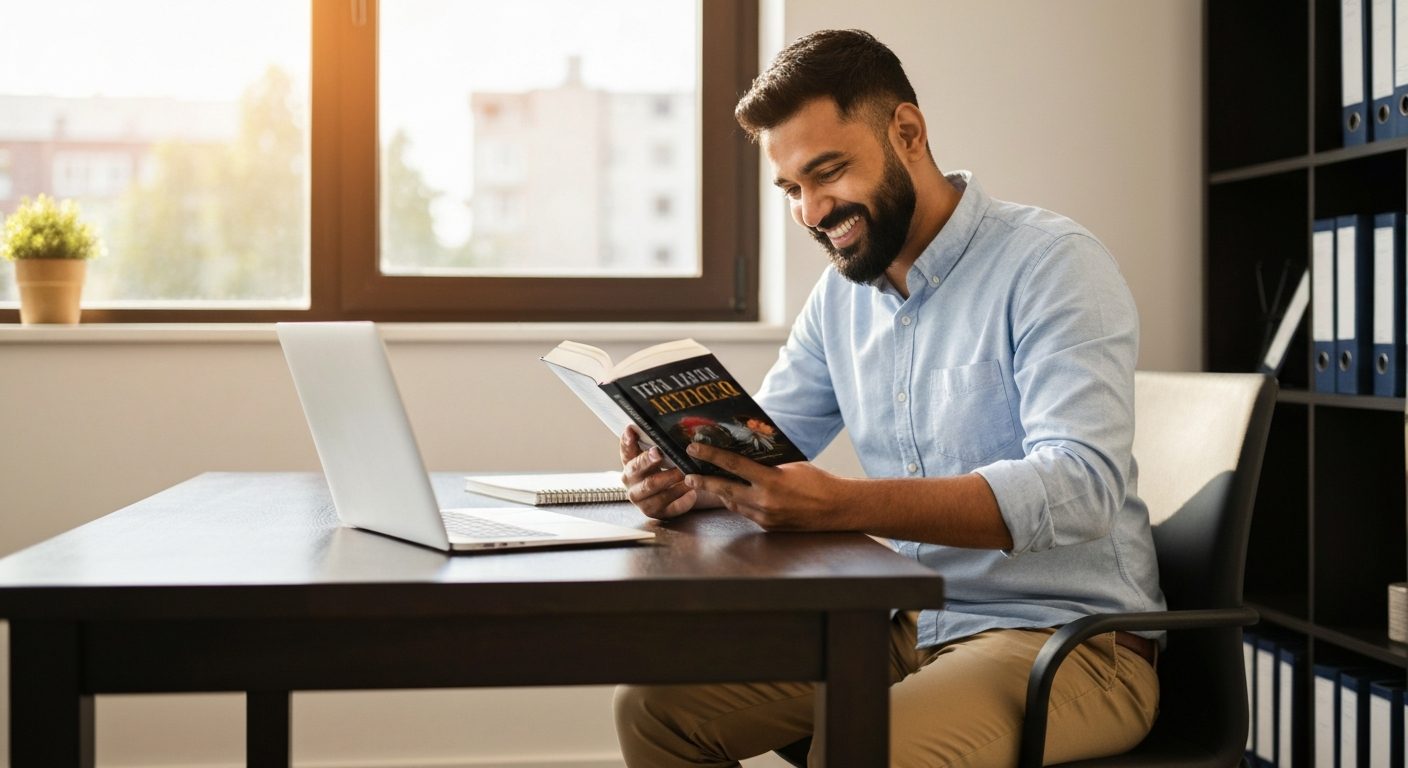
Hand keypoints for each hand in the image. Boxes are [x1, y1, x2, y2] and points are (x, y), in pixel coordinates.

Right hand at [619, 428, 719, 519]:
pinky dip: (682, 501)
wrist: (658, 496)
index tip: (633, 430)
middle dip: (653, 465)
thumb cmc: (655, 470)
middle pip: (641, 475)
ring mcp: (643, 502)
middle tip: (664, 455)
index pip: (626, 452)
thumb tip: (634, 425)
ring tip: (686, 475)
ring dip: (673, 484)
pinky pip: (671, 509)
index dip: (628, 442)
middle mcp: (632, 485)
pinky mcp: (656, 513)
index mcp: (629, 467)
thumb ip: (644, 441)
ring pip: (658, 494)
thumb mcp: (648, 455)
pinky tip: (692, 494)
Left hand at [682, 442, 855, 530]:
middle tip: (687, 475)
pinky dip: (738, 504)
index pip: (733, 465)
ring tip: (706, 484)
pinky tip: (733, 497)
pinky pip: (746, 514)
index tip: (694, 450)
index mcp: (771, 481)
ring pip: (733, 504)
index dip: (710, 456)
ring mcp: (766, 517)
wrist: (838, 508)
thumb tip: (744, 457)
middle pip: (724, 490)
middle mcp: (765, 501)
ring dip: (719, 494)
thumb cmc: (818, 482)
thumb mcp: (791, 466)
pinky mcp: (769, 527)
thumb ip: (766, 465)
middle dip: (703, 482)